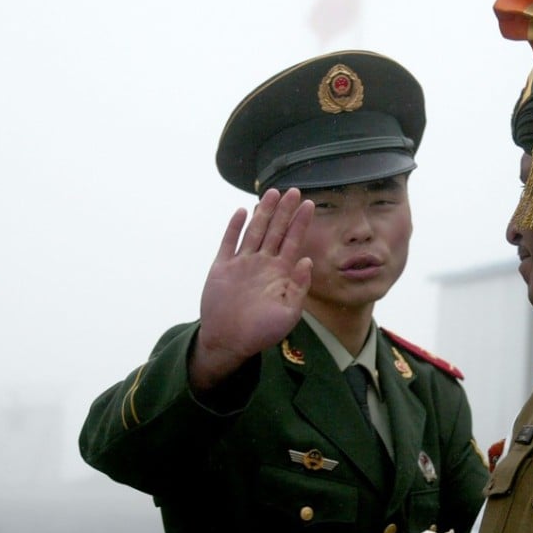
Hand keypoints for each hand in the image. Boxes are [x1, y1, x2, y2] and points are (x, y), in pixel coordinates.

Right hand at [190, 188, 314, 390]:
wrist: (229, 342)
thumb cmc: (261, 332)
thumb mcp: (289, 313)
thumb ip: (299, 287)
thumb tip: (307, 260)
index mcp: (280, 273)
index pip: (293, 241)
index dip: (301, 223)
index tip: (310, 204)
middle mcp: (262, 264)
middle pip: (276, 230)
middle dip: (285, 211)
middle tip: (294, 190)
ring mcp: (242, 263)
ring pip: (255, 231)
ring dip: (263, 212)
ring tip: (272, 192)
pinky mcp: (222, 267)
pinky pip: (229, 242)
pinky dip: (235, 227)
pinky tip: (242, 212)